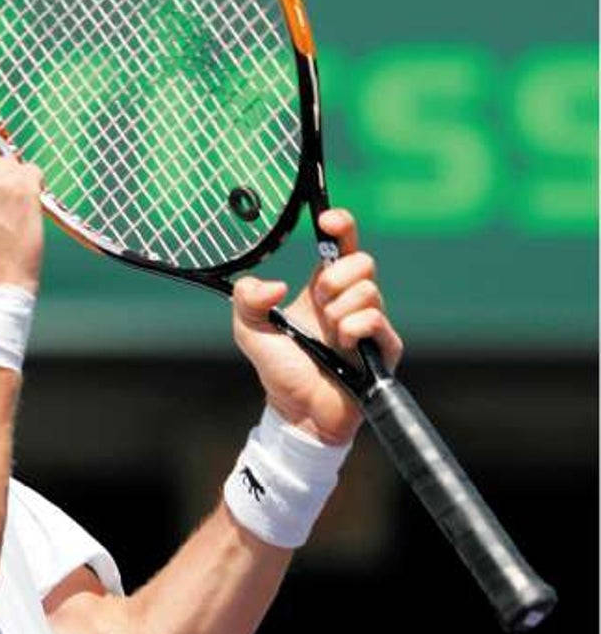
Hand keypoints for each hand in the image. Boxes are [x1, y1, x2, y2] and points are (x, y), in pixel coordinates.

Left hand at [231, 209, 402, 445]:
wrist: (297, 411)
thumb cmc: (280, 368)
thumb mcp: (248, 330)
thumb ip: (247, 300)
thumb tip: (273, 285)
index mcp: (323, 289)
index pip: (342, 246)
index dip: (341, 227)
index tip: (327, 221)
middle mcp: (350, 301)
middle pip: (363, 261)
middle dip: (335, 277)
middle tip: (317, 299)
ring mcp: (370, 323)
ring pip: (368, 291)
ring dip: (339, 311)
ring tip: (328, 334)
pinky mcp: (385, 348)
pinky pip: (375, 321)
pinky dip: (353, 329)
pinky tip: (343, 345)